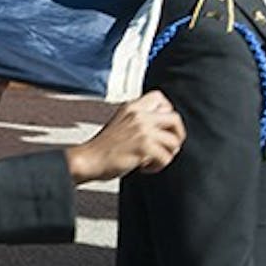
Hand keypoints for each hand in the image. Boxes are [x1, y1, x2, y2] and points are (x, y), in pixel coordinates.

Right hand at [64, 90, 184, 182]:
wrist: (88, 159)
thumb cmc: (103, 147)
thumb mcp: (121, 122)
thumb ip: (139, 119)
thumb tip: (164, 128)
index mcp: (132, 107)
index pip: (160, 98)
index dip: (167, 112)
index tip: (161, 127)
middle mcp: (138, 115)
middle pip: (175, 118)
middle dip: (177, 135)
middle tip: (169, 146)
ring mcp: (142, 130)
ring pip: (174, 142)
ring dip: (167, 155)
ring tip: (152, 160)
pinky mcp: (144, 147)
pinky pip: (165, 158)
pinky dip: (157, 166)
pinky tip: (144, 167)